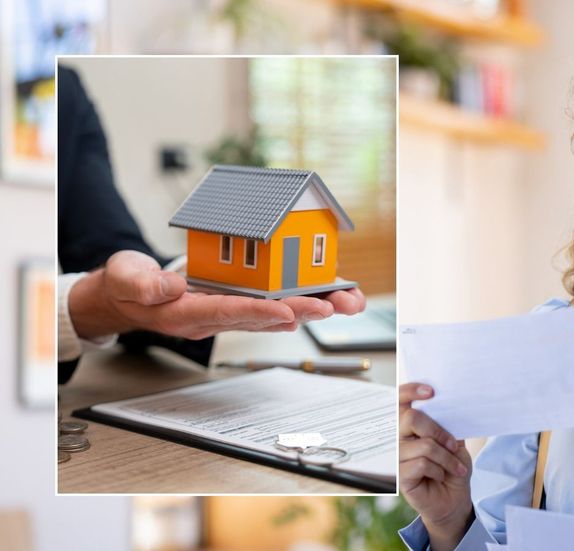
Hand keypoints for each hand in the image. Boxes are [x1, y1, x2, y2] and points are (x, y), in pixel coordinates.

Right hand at [69, 250, 366, 339]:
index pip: (227, 312)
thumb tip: (170, 286)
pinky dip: (300, 299)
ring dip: (311, 307)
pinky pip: (273, 302)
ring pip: (275, 311)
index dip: (258, 311)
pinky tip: (325, 299)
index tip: (286, 309)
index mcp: (186, 313)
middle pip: (263, 316)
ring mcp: (228, 311)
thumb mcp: (123, 277)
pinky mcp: (236, 302)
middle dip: (301, 310)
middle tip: (334, 306)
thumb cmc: (125, 284)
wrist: (126, 296)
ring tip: (346, 302)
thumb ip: (141, 282)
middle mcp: (214, 317)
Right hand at [400, 382, 473, 550]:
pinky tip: (441, 476)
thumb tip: (450, 405)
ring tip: (456, 466)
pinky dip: (439, 469)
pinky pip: (422, 464)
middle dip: (439, 431)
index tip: (431, 391)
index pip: (399, 401)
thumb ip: (447, 424)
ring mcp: (396, 458)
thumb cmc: (452, 467)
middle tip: (453, 444)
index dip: (410, 391)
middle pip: (411, 419)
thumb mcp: (455, 441)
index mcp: (408, 426)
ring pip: (423, 445)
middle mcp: (398, 439)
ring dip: (446, 456)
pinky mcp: (399, 476)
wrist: (454, 499)